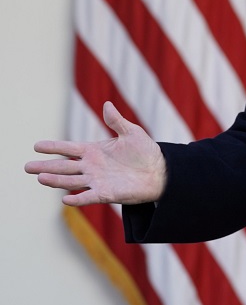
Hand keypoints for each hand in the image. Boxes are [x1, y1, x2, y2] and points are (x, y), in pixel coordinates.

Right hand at [25, 102, 166, 205]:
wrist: (160, 171)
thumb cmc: (146, 152)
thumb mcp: (132, 132)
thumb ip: (116, 121)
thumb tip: (106, 104)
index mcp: (94, 151)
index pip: (69, 148)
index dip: (53, 147)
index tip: (36, 146)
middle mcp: (91, 166)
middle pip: (64, 166)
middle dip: (45, 166)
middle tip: (26, 167)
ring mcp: (96, 180)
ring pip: (71, 181)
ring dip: (56, 180)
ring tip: (40, 178)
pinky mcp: (106, 194)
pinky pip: (88, 197)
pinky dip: (77, 199)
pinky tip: (65, 199)